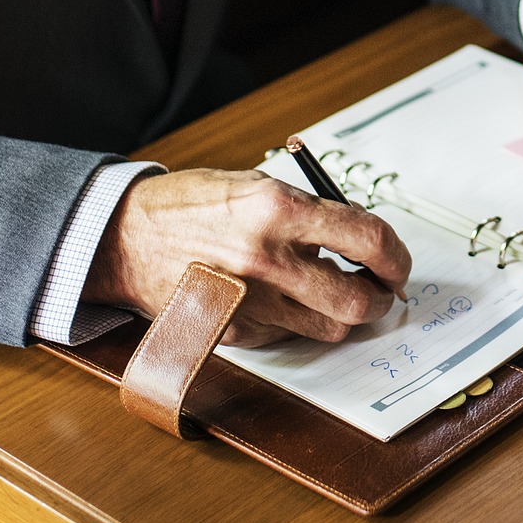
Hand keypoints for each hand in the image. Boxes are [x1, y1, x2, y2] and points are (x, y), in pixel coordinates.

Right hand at [82, 168, 411, 346]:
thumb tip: (360, 238)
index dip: (395, 255)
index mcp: (279, 209)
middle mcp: (267, 259)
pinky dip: (297, 322)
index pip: (367, 238)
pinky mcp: (233, 331)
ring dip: (342, 314)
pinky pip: (288, 336)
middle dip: (379, 299)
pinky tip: (283, 299)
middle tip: (380, 289)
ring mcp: (249, 301)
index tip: (398, 262)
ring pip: (328, 328)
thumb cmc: (193, 205)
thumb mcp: (257, 186)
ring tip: (332, 291)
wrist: (125, 237)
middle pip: (356, 301)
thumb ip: (310, 212)